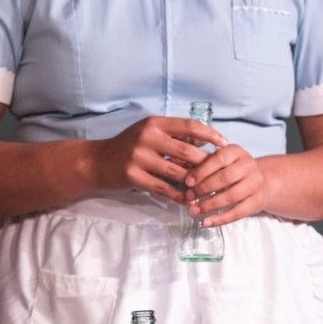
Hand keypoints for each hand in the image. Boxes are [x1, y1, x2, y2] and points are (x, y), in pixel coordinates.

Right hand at [92, 114, 223, 201]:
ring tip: (207, 189)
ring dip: (194, 182)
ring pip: (176, 172)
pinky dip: (177, 195)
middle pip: (186, 151)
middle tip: (220, 173)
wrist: (97, 162)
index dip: (210, 134)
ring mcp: (139, 157)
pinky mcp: (133, 176)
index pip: (189, 126)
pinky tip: (188, 200)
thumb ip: (174, 136)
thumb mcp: (149, 134)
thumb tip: (205, 141)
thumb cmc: (128, 146)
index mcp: (154, 123)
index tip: (225, 143)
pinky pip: (162, 188)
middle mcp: (147, 137)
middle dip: (205, 163)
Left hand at [184, 140, 267, 226]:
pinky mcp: (258, 201)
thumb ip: (204, 166)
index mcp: (236, 152)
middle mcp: (249, 165)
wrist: (258, 180)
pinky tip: (206, 223)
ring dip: (210, 205)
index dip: (202, 171)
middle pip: (225, 177)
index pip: (219, 159)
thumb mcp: (220, 162)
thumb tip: (183, 177)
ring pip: (231, 196)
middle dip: (204, 189)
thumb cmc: (231, 170)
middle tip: (189, 198)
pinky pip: (238, 212)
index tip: (187, 182)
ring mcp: (256, 183)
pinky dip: (220, 219)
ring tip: (194, 211)